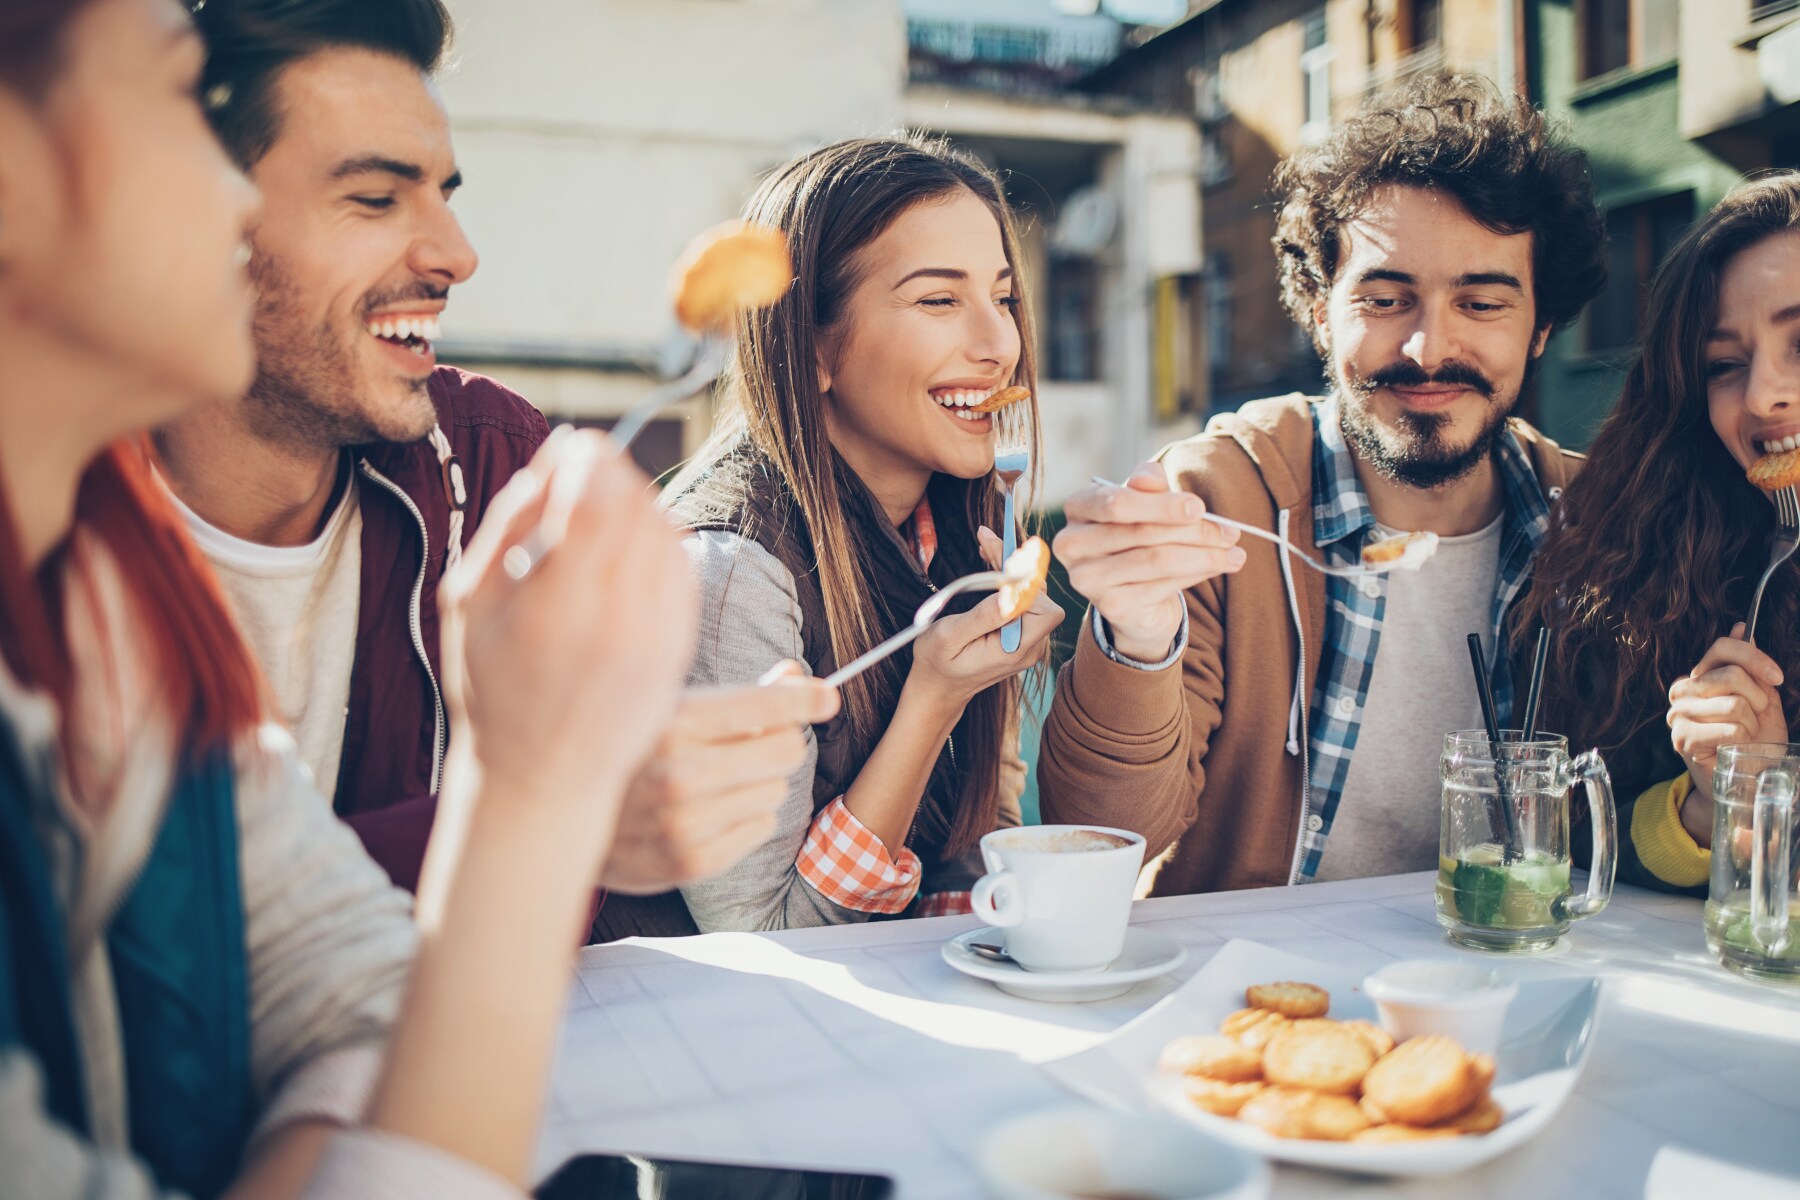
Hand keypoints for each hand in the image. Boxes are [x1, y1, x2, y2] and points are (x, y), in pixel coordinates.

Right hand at [439, 428, 697, 852]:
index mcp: (556, 612)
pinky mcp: (679, 649)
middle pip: (638, 510)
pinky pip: (683, 569)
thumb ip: (508, 525)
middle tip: (588, 469)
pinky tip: (629, 547)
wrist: (545, 777)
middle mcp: (616, 624)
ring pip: (667, 534)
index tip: (578, 445)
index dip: (593, 459)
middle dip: (615, 474)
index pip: (597, 503)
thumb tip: (554, 459)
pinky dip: (661, 541)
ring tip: (603, 510)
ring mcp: (656, 639)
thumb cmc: (494, 689)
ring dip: (639, 503)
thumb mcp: (470, 604)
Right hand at [602, 663, 839, 893]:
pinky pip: (761, 828)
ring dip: (758, 782)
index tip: (825, 696)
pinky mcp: (692, 861)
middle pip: (786, 750)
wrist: (559, 816)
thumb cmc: (625, 751)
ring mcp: (687, 823)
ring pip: (776, 790)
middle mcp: (681, 774)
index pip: (768, 706)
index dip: (806, 698)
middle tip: (752, 742)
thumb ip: (735, 696)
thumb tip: (796, 675)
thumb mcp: (667, 706)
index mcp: (673, 722)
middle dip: (778, 742)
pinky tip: (711, 810)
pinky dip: (747, 817)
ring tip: (717, 780)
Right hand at [905, 526, 1063, 711]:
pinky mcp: (1020, 632)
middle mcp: (1030, 646)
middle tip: (985, 538)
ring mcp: (1028, 640)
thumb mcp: (950, 637)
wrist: (938, 686)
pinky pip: (1023, 599)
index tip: (999, 560)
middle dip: (1014, 565)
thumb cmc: (937, 662)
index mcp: (1015, 650)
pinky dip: (1008, 579)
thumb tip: (1011, 593)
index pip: (1045, 610)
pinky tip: (991, 561)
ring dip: (1010, 567)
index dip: (1026, 583)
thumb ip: (983, 617)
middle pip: (1039, 595)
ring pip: (1031, 592)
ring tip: (986, 544)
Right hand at [1054, 461, 1243, 661]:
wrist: (1133, 592)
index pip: (1117, 503)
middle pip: (1142, 533)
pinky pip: (1163, 586)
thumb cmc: (1139, 535)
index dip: (1161, 505)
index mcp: (1077, 507)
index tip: (1199, 507)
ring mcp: (1088, 579)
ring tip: (1235, 553)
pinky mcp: (1110, 606)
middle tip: (1232, 532)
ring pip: (1156, 561)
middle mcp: (1072, 544)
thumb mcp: (1145, 502)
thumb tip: (1150, 478)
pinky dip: (1196, 575)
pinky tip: (1217, 567)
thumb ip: (1148, 485)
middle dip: (1194, 532)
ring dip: (1204, 556)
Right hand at [1669, 623, 1786, 835]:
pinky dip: (1742, 740)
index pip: (1723, 647)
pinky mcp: (1683, 739)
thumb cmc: (1753, 741)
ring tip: (1744, 735)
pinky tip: (1733, 747)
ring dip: (1751, 723)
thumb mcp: (1761, 699)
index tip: (1777, 677)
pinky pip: (1730, 729)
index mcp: (1700, 676)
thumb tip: (1742, 626)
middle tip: (1756, 717)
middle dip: (1758, 699)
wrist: (1744, 780)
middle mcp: (1683, 690)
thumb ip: (1750, 666)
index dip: (1755, 657)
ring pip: (1734, 704)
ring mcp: (1679, 714)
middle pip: (1732, 675)